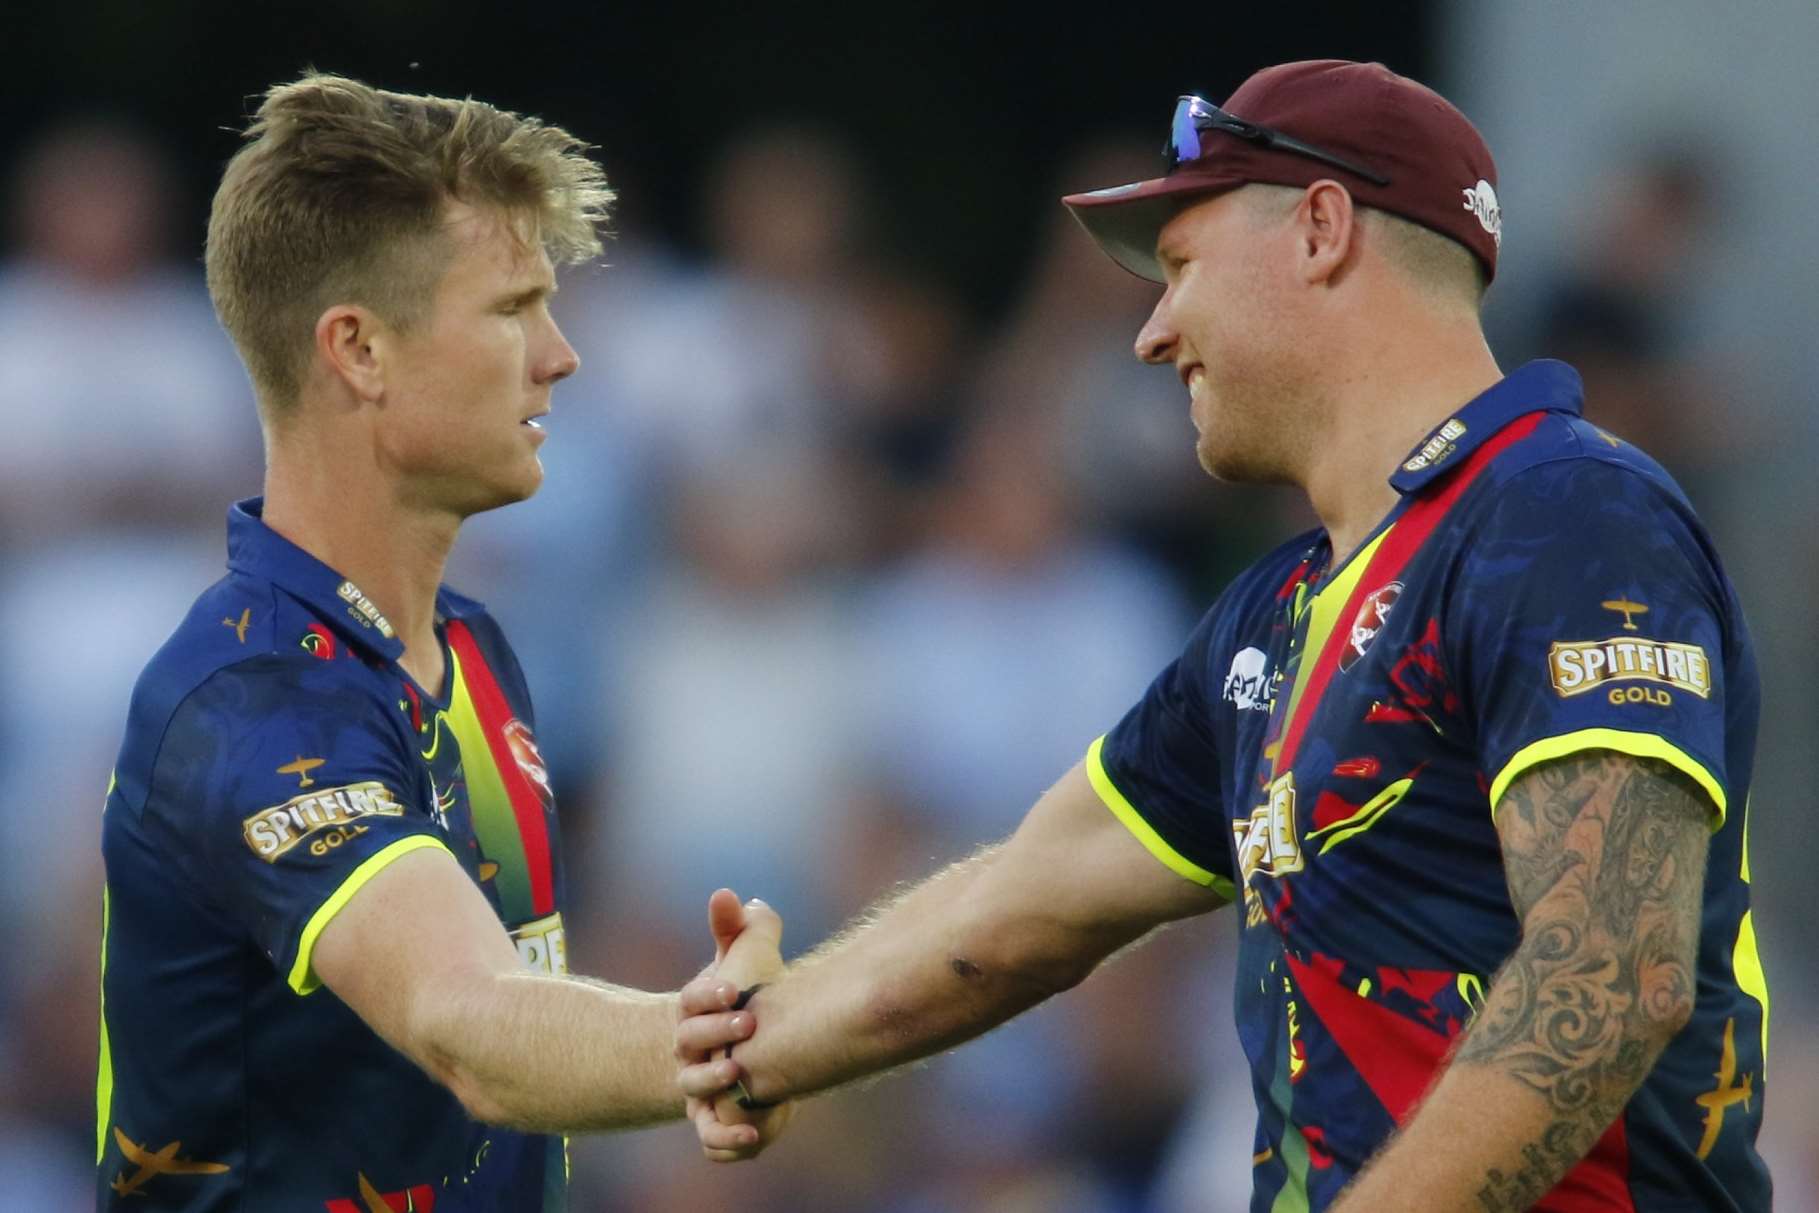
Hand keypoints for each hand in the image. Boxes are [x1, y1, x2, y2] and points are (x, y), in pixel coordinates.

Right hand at [675, 889, 790, 1160]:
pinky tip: (754, 1137)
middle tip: (749, 1022)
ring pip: (692, 1089)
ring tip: (740, 1074)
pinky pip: (711, 1137)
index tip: (734, 988)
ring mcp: (696, 1086)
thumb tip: (731, 894)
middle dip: (715, 1031)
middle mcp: (687, 1049)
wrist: (728, 1054)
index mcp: (693, 1010)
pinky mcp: (713, 1120)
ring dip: (711, 1082)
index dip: (709, 994)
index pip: (691, 999)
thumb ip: (737, 929)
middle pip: (688, 1041)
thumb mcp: (738, 960)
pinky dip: (727, 1141)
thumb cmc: (737, 1001)